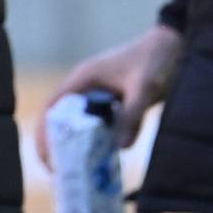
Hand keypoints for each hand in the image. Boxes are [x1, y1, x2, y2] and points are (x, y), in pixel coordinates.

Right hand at [37, 23, 184, 165]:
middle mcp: (83, 85)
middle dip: (54, 141)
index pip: (53, 107)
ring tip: (73, 166)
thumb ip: (132, 115)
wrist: (168, 46)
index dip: (45, 131)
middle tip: (57, 167)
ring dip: (74, 141)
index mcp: (82, 79)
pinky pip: (96, 122)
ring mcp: (96, 92)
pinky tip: (99, 153)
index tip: (45, 154)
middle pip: (60, 116)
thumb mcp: (143, 88)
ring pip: (77, 120)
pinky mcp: (110, 99)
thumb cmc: (152, 61)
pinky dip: (94, 138)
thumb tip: (121, 147)